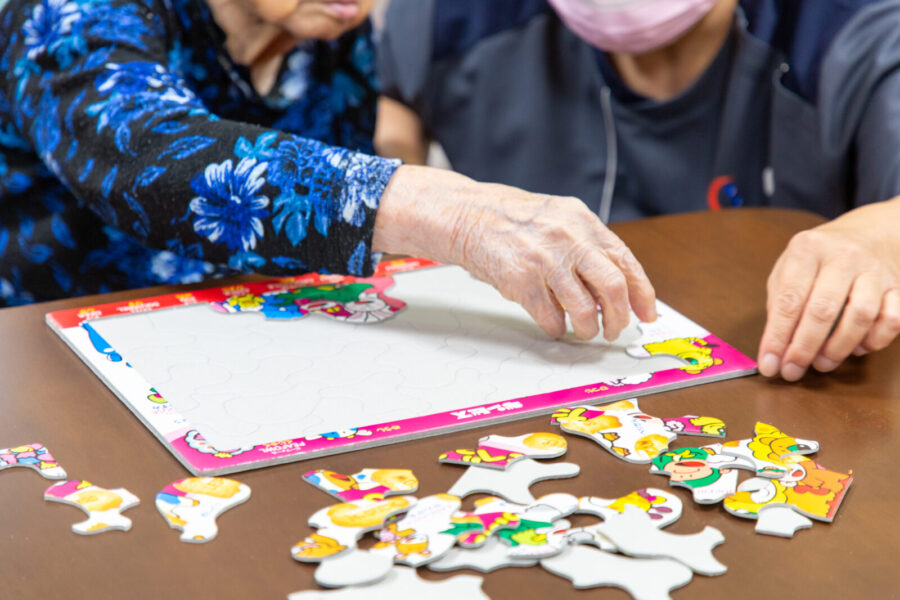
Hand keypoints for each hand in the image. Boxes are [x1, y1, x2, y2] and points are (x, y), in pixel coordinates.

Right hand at [373, 166, 656, 339]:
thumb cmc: (514, 220)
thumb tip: (615, 288)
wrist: (469, 216)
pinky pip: (551, 318)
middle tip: (614, 330)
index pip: (625, 262)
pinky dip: (556, 327)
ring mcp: (545, 261)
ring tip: (582, 331)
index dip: (642, 294)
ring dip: (587, 329)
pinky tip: (553, 323)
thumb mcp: (559, 219)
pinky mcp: (522, 282)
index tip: (646, 314)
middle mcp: (569, 239)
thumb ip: (587, 246)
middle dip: (618, 318)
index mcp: (583, 222)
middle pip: (612, 288)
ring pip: (583, 310)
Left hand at [758, 198, 899, 380]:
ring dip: (839, 348)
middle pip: (823, 310)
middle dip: (804, 348)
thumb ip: (779, 303)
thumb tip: (775, 349)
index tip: (769, 364)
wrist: (869, 234)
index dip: (777, 337)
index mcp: (807, 249)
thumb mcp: (789, 268)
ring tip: (822, 363)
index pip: (789, 299)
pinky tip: (856, 349)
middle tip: (793, 371)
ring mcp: (873, 270)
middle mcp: (842, 256)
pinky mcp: (897, 285)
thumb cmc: (819, 259)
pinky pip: (892, 320)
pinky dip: (874, 341)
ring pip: (860, 316)